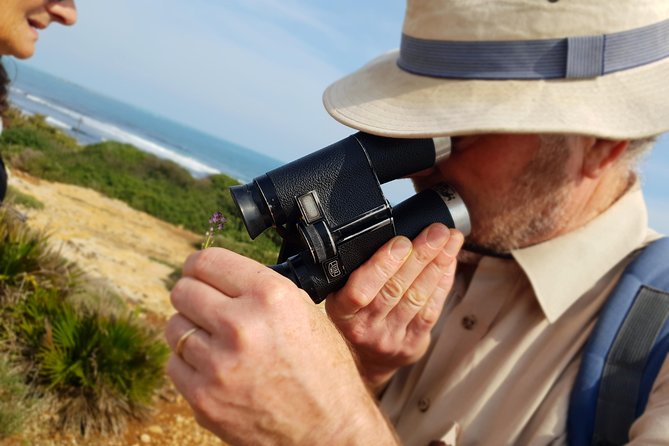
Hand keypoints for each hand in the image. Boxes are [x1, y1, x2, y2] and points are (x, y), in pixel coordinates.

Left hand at [165, 248, 397, 444]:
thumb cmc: (323, 370)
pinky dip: (189, 363)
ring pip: (174, 328)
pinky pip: (175, 364)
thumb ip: (259, 289)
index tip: (198, 271)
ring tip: (215, 339)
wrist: (330, 428)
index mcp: (271, 296)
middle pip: (183, 291)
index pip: (206, 261)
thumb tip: (219, 277)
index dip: (198, 265)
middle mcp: (242, 325)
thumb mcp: (304, 311)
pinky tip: (214, 366)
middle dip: (192, 295)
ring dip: (190, 330)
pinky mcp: (204, 398)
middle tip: (205, 305)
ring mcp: (218, 364)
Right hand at [326, 224, 462, 390]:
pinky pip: (430, 311)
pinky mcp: (412, 344)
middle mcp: (365, 327)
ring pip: (417, 297)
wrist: (361, 359)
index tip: (402, 241)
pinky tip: (449, 263)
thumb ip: (356, 272)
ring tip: (450, 241)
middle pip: (396, 288)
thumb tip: (387, 232)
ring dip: (437, 265)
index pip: (360, 289)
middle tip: (437, 232)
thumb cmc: (352, 314)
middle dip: (420, 255)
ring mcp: (390, 337)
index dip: (383, 264)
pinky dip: (442, 283)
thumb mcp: (338, 294)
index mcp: (342, 310)